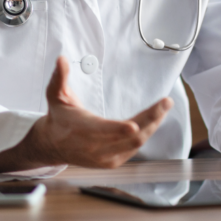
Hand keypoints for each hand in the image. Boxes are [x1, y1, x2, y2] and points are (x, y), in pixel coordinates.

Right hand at [0, 56, 171, 172]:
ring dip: (153, 124)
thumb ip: (60, 77)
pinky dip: (147, 132)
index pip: (102, 131)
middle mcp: (94, 147)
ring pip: (136, 143)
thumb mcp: (56, 95)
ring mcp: (105, 157)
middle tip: (166, 102)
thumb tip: (61, 59)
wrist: (54, 145)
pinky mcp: (113, 162)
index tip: (134, 126)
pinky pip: (135, 147)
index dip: (118, 130)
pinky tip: (156, 118)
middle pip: (128, 137)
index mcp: (81, 129)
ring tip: (165, 106)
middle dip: (150, 119)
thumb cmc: (59, 117)